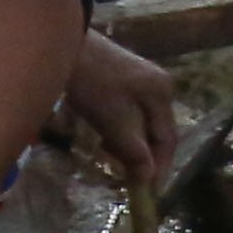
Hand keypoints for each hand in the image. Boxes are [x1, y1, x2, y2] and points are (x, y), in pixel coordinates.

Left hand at [58, 30, 176, 190]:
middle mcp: (157, 86)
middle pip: (156, 131)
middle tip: (132, 181)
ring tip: (116, 162)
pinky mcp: (121, 78)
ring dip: (131, 145)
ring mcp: (140, 79)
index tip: (149, 192)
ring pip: (141, 122)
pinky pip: (128, 112)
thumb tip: (149, 179)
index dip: (160, 168)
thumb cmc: (92, 83)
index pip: (168, 140)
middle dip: (145, 158)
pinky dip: (120, 130)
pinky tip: (106, 139)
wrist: (64, 40)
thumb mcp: (114, 121)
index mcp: (162, 94)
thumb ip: (133, 151)